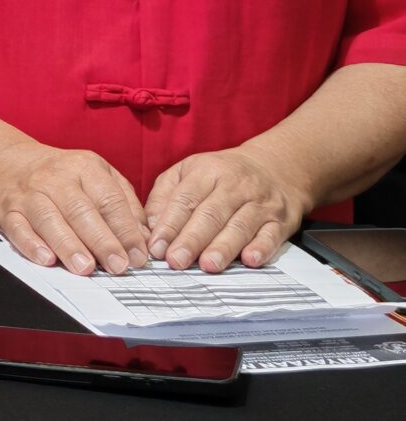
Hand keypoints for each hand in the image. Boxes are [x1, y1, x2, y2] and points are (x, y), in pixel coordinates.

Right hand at [0, 141, 148, 275]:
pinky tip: (46, 259)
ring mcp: (29, 193)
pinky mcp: (7, 209)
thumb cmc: (62, 176)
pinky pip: (17, 227)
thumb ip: (123, 203)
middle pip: (81, 210)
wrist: (8, 162)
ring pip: (49, 218)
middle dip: (102, 240)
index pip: (109, 199)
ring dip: (68, 245)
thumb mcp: (98, 176)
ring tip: (86, 268)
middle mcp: (55, 177)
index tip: (138, 257)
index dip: (126, 230)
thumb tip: (144, 238)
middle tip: (118, 266)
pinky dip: (31, 244)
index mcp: (84, 167)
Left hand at [144, 147, 308, 272]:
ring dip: (223, 247)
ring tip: (207, 265)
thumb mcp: (187, 172)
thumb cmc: (222, 174)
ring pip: (239, 226)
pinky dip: (261, 248)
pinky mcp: (280, 220)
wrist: (275, 166)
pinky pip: (271, 235)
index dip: (169, 225)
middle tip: (176, 261)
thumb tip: (150, 227)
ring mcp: (259, 203)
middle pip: (210, 215)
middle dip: (191, 240)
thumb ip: (165, 196)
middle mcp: (234, 186)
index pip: (184, 200)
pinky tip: (250, 260)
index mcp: (206, 172)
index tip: (156, 248)